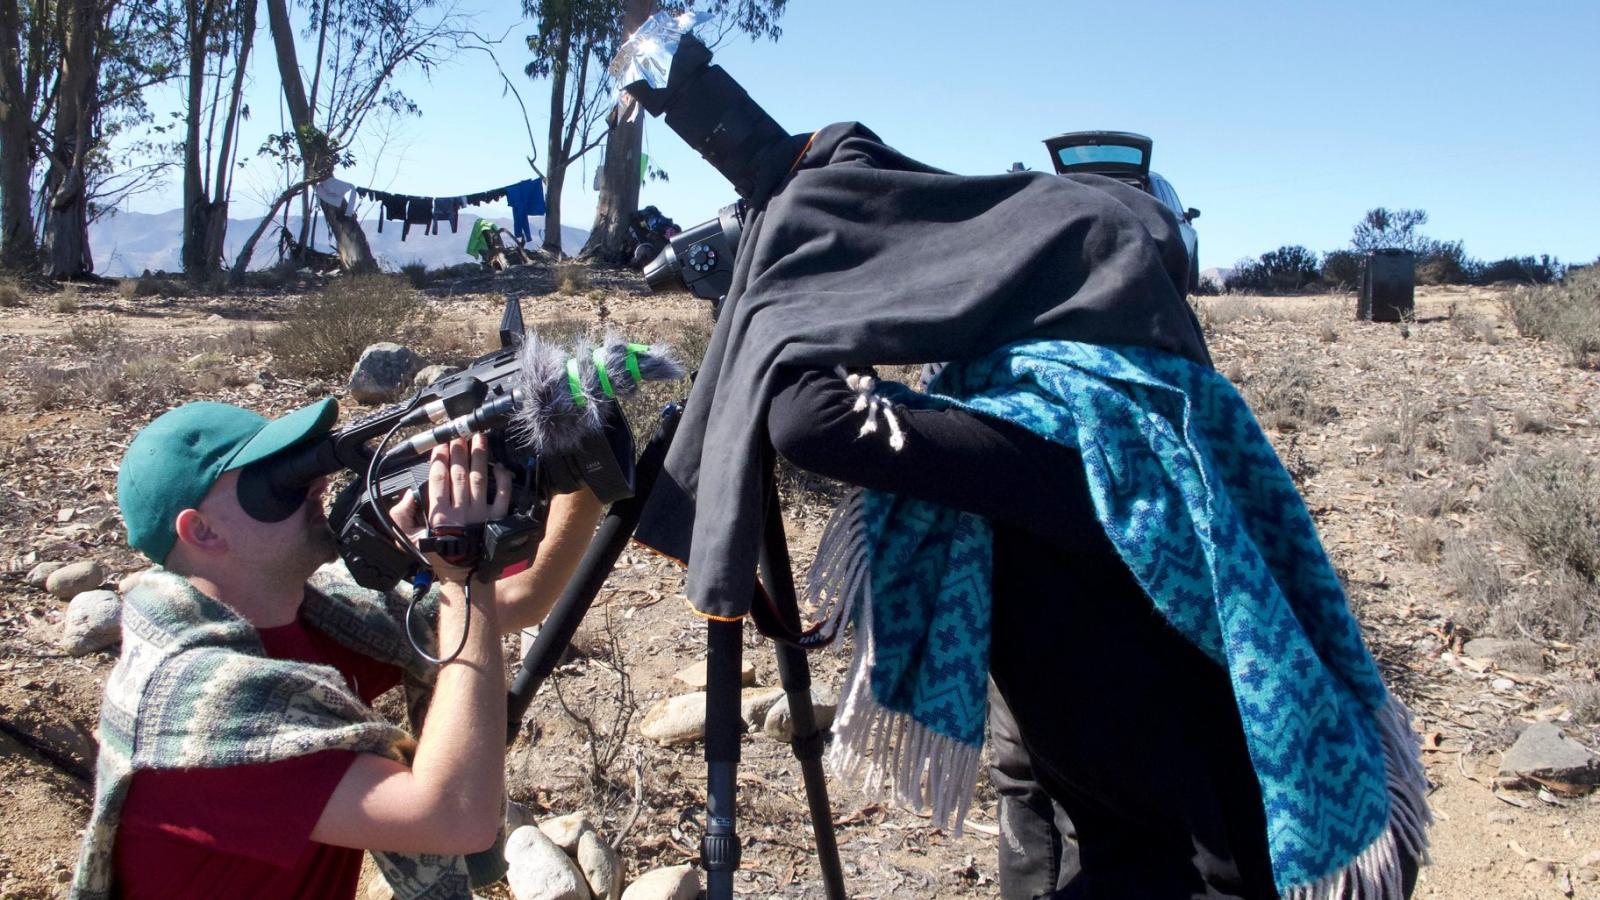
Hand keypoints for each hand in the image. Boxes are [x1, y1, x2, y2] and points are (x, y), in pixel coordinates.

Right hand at [389, 433, 511, 582]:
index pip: (438, 480)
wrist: (464, 576)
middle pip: (459, 474)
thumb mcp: (409, 539)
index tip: (441, 445)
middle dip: (459, 451)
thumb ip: (401, 516)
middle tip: (459, 433)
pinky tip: (498, 465)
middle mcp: (460, 512)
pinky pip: (502, 495)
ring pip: (479, 479)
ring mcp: (480, 514)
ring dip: (479, 456)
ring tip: (479, 437)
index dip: (439, 460)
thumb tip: (407, 495)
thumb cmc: (437, 555)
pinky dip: (502, 479)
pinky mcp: (497, 519)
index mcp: (438, 515)